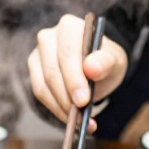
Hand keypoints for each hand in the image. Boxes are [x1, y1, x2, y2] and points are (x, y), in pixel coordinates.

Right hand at [28, 13, 126, 128]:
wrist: (96, 67)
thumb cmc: (104, 60)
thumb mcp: (114, 61)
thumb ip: (105, 62)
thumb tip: (91, 68)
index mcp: (69, 27)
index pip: (67, 53)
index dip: (73, 78)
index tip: (83, 100)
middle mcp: (48, 38)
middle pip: (52, 71)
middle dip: (67, 97)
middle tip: (80, 116)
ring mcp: (38, 55)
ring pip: (43, 85)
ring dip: (61, 107)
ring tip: (79, 122)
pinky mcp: (34, 72)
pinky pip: (40, 94)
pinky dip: (56, 109)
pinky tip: (70, 119)